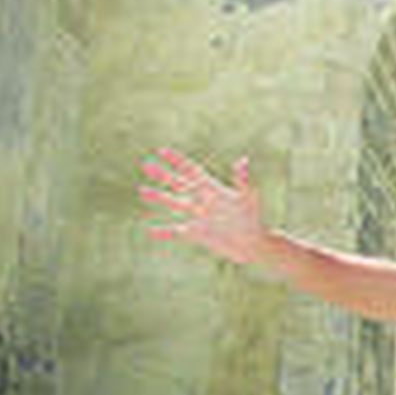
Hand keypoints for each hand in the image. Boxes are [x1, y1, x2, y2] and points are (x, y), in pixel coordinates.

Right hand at [139, 149, 267, 263]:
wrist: (252, 243)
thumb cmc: (253, 217)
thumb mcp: (248, 197)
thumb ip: (242, 179)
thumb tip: (243, 160)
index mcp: (213, 189)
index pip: (192, 171)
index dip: (178, 160)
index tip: (162, 151)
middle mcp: (202, 200)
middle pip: (178, 184)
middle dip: (163, 174)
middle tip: (145, 165)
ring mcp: (198, 216)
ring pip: (174, 204)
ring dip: (158, 197)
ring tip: (142, 190)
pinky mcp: (196, 233)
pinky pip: (176, 231)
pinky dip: (164, 232)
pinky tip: (150, 231)